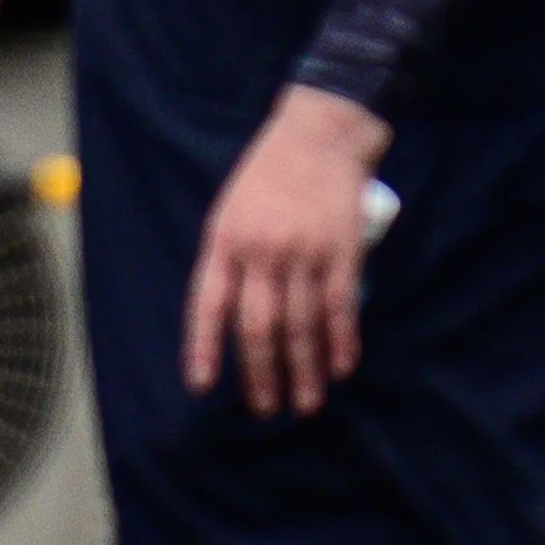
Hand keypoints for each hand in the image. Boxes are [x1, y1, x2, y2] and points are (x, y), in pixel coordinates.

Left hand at [185, 87, 387, 417]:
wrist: (319, 135)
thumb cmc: (267, 177)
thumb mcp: (228, 212)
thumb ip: (226, 263)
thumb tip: (226, 321)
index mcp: (225, 243)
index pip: (208, 306)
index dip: (204, 348)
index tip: (202, 386)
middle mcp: (262, 252)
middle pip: (258, 327)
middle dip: (260, 374)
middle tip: (265, 409)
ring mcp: (304, 252)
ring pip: (301, 324)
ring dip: (304, 370)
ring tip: (305, 404)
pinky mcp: (342, 250)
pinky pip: (339, 306)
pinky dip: (341, 341)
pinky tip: (340, 368)